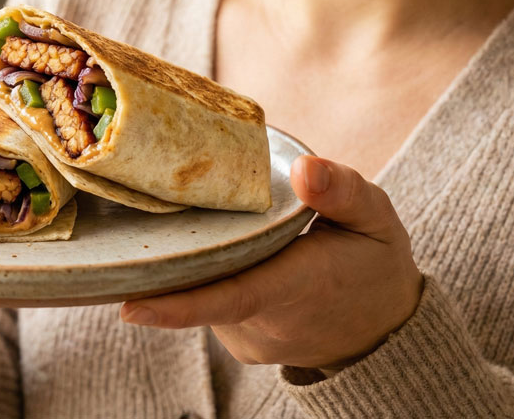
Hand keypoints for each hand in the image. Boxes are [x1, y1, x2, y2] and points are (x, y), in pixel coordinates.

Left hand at [120, 156, 423, 371]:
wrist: (383, 330)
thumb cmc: (373, 262)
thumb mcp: (375, 218)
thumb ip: (343, 191)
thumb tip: (304, 168)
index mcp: (300, 286)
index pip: (234, 297)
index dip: (180, 305)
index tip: (130, 307)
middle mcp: (267, 322)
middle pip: (202, 287)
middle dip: (167, 256)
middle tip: (137, 210)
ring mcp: (249, 339)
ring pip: (202, 291)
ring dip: (194, 260)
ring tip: (205, 222)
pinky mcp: (239, 344)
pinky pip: (209, 304)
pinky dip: (206, 275)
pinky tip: (216, 248)